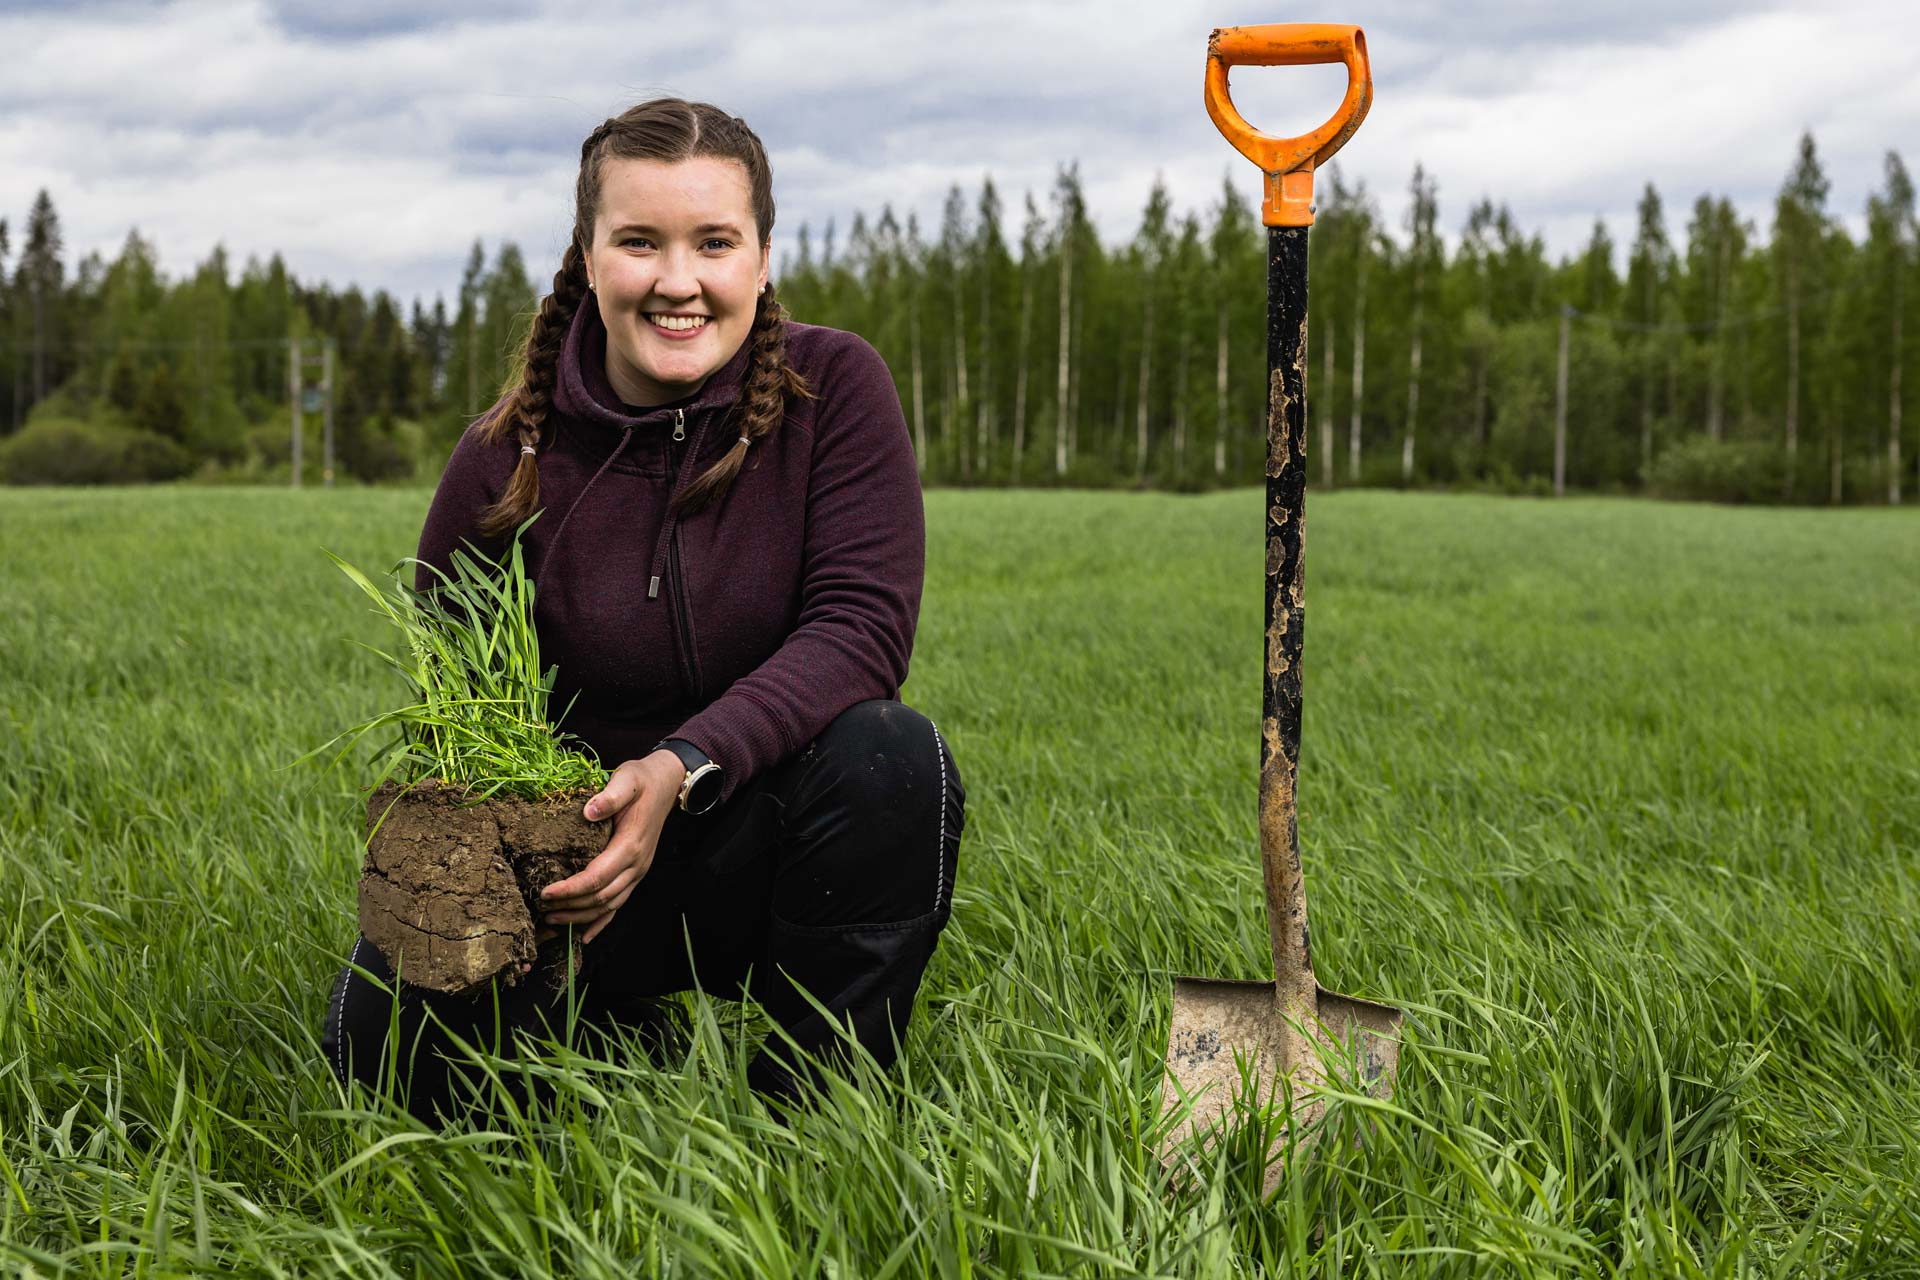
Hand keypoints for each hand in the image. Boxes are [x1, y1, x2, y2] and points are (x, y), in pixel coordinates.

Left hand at [539, 749, 684, 944]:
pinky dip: (602, 922)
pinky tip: (585, 936)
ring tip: (552, 920)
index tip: (545, 892)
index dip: (570, 889)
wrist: (666, 783)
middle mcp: (637, 865)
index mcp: (631, 846)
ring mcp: (638, 872)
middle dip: (570, 907)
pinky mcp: (635, 873)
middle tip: (541, 909)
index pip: (597, 877)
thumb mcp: (628, 779)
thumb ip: (611, 795)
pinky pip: (619, 903)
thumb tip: (590, 810)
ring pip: (609, 905)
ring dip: (581, 917)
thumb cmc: (642, 780)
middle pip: (601, 897)